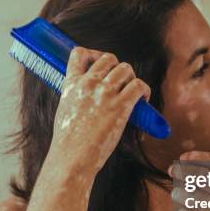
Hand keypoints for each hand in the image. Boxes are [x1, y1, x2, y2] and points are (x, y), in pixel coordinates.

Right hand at [48, 47, 150, 175]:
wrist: (73, 157)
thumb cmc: (68, 141)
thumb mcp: (64, 110)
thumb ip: (74, 97)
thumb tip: (87, 97)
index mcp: (71, 84)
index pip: (79, 53)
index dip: (93, 54)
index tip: (100, 65)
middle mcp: (89, 83)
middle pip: (109, 58)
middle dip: (117, 68)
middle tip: (120, 84)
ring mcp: (105, 93)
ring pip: (126, 69)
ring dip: (131, 78)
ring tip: (132, 93)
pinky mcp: (121, 105)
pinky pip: (139, 85)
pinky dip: (144, 90)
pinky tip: (143, 100)